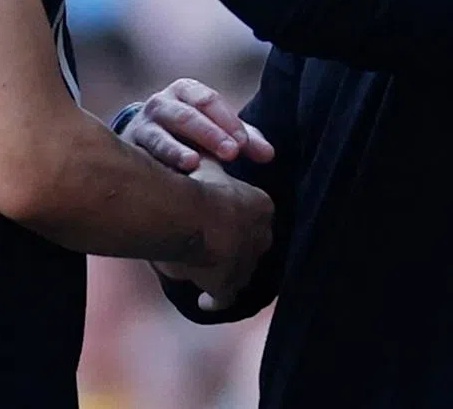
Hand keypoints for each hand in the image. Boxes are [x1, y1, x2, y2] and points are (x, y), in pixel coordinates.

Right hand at [122, 78, 274, 172]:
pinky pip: (140, 159)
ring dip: (177, 151)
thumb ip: (244, 139)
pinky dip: (155, 168)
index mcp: (186, 91)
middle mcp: (161, 104)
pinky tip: (168, 180)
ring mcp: (142, 127)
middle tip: (231, 153)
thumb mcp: (217, 127)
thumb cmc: (191, 132)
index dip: (227, 120)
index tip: (243, 145)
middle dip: (209, 134)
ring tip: (193, 163)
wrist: (143, 140)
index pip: (208, 100)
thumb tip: (269, 155)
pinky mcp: (129, 152)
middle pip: (186, 116)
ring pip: (160, 137)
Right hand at [158, 156, 273, 311]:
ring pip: (241, 271)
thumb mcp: (208, 166)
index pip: (257, 214)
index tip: (227, 220)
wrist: (190, 215)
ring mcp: (247, 264)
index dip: (241, 218)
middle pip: (254, 244)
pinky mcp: (228, 286)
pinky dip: (215, 300)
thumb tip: (210, 149)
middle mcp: (261, 237)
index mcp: (262, 206)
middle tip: (219, 245)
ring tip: (209, 270)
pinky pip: (224, 298)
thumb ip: (213, 160)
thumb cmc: (199, 186)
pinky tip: (205, 302)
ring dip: (227, 271)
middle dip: (239, 245)